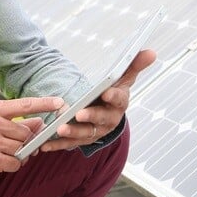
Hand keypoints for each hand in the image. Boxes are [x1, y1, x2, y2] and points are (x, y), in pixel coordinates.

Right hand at [0, 97, 63, 187]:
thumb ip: (13, 121)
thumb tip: (38, 123)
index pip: (24, 104)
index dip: (44, 103)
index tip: (59, 102)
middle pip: (26, 132)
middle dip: (25, 141)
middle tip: (12, 144)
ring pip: (22, 149)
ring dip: (18, 155)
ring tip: (2, 152)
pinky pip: (15, 163)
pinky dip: (11, 165)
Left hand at [40, 49, 156, 152]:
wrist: (106, 111)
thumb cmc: (113, 91)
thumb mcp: (123, 77)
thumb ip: (134, 64)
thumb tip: (151, 52)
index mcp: (119, 103)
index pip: (119, 99)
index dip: (113, 96)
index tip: (106, 92)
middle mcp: (109, 120)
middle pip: (101, 119)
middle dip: (90, 117)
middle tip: (78, 114)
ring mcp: (95, 132)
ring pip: (85, 134)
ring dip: (73, 132)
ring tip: (60, 128)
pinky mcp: (82, 140)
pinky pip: (70, 143)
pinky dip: (58, 145)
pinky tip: (46, 144)